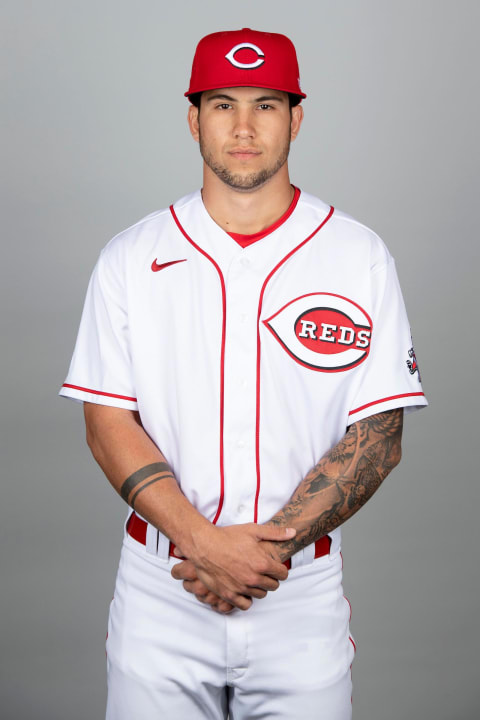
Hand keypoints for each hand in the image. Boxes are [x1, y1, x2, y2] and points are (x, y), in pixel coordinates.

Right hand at [171, 523, 295, 610]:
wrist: (204, 545)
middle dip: (270, 578)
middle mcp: (254, 578)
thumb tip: (293, 532)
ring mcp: (241, 588)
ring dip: (259, 588)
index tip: (273, 566)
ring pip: (261, 595)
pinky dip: (246, 599)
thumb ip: (275, 533)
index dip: (279, 569)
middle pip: (273, 586)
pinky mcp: (229, 595)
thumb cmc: (228, 537)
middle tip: (262, 571)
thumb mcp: (253, 530)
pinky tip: (243, 589)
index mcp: (262, 563)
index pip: (282, 574)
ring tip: (251, 578)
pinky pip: (245, 605)